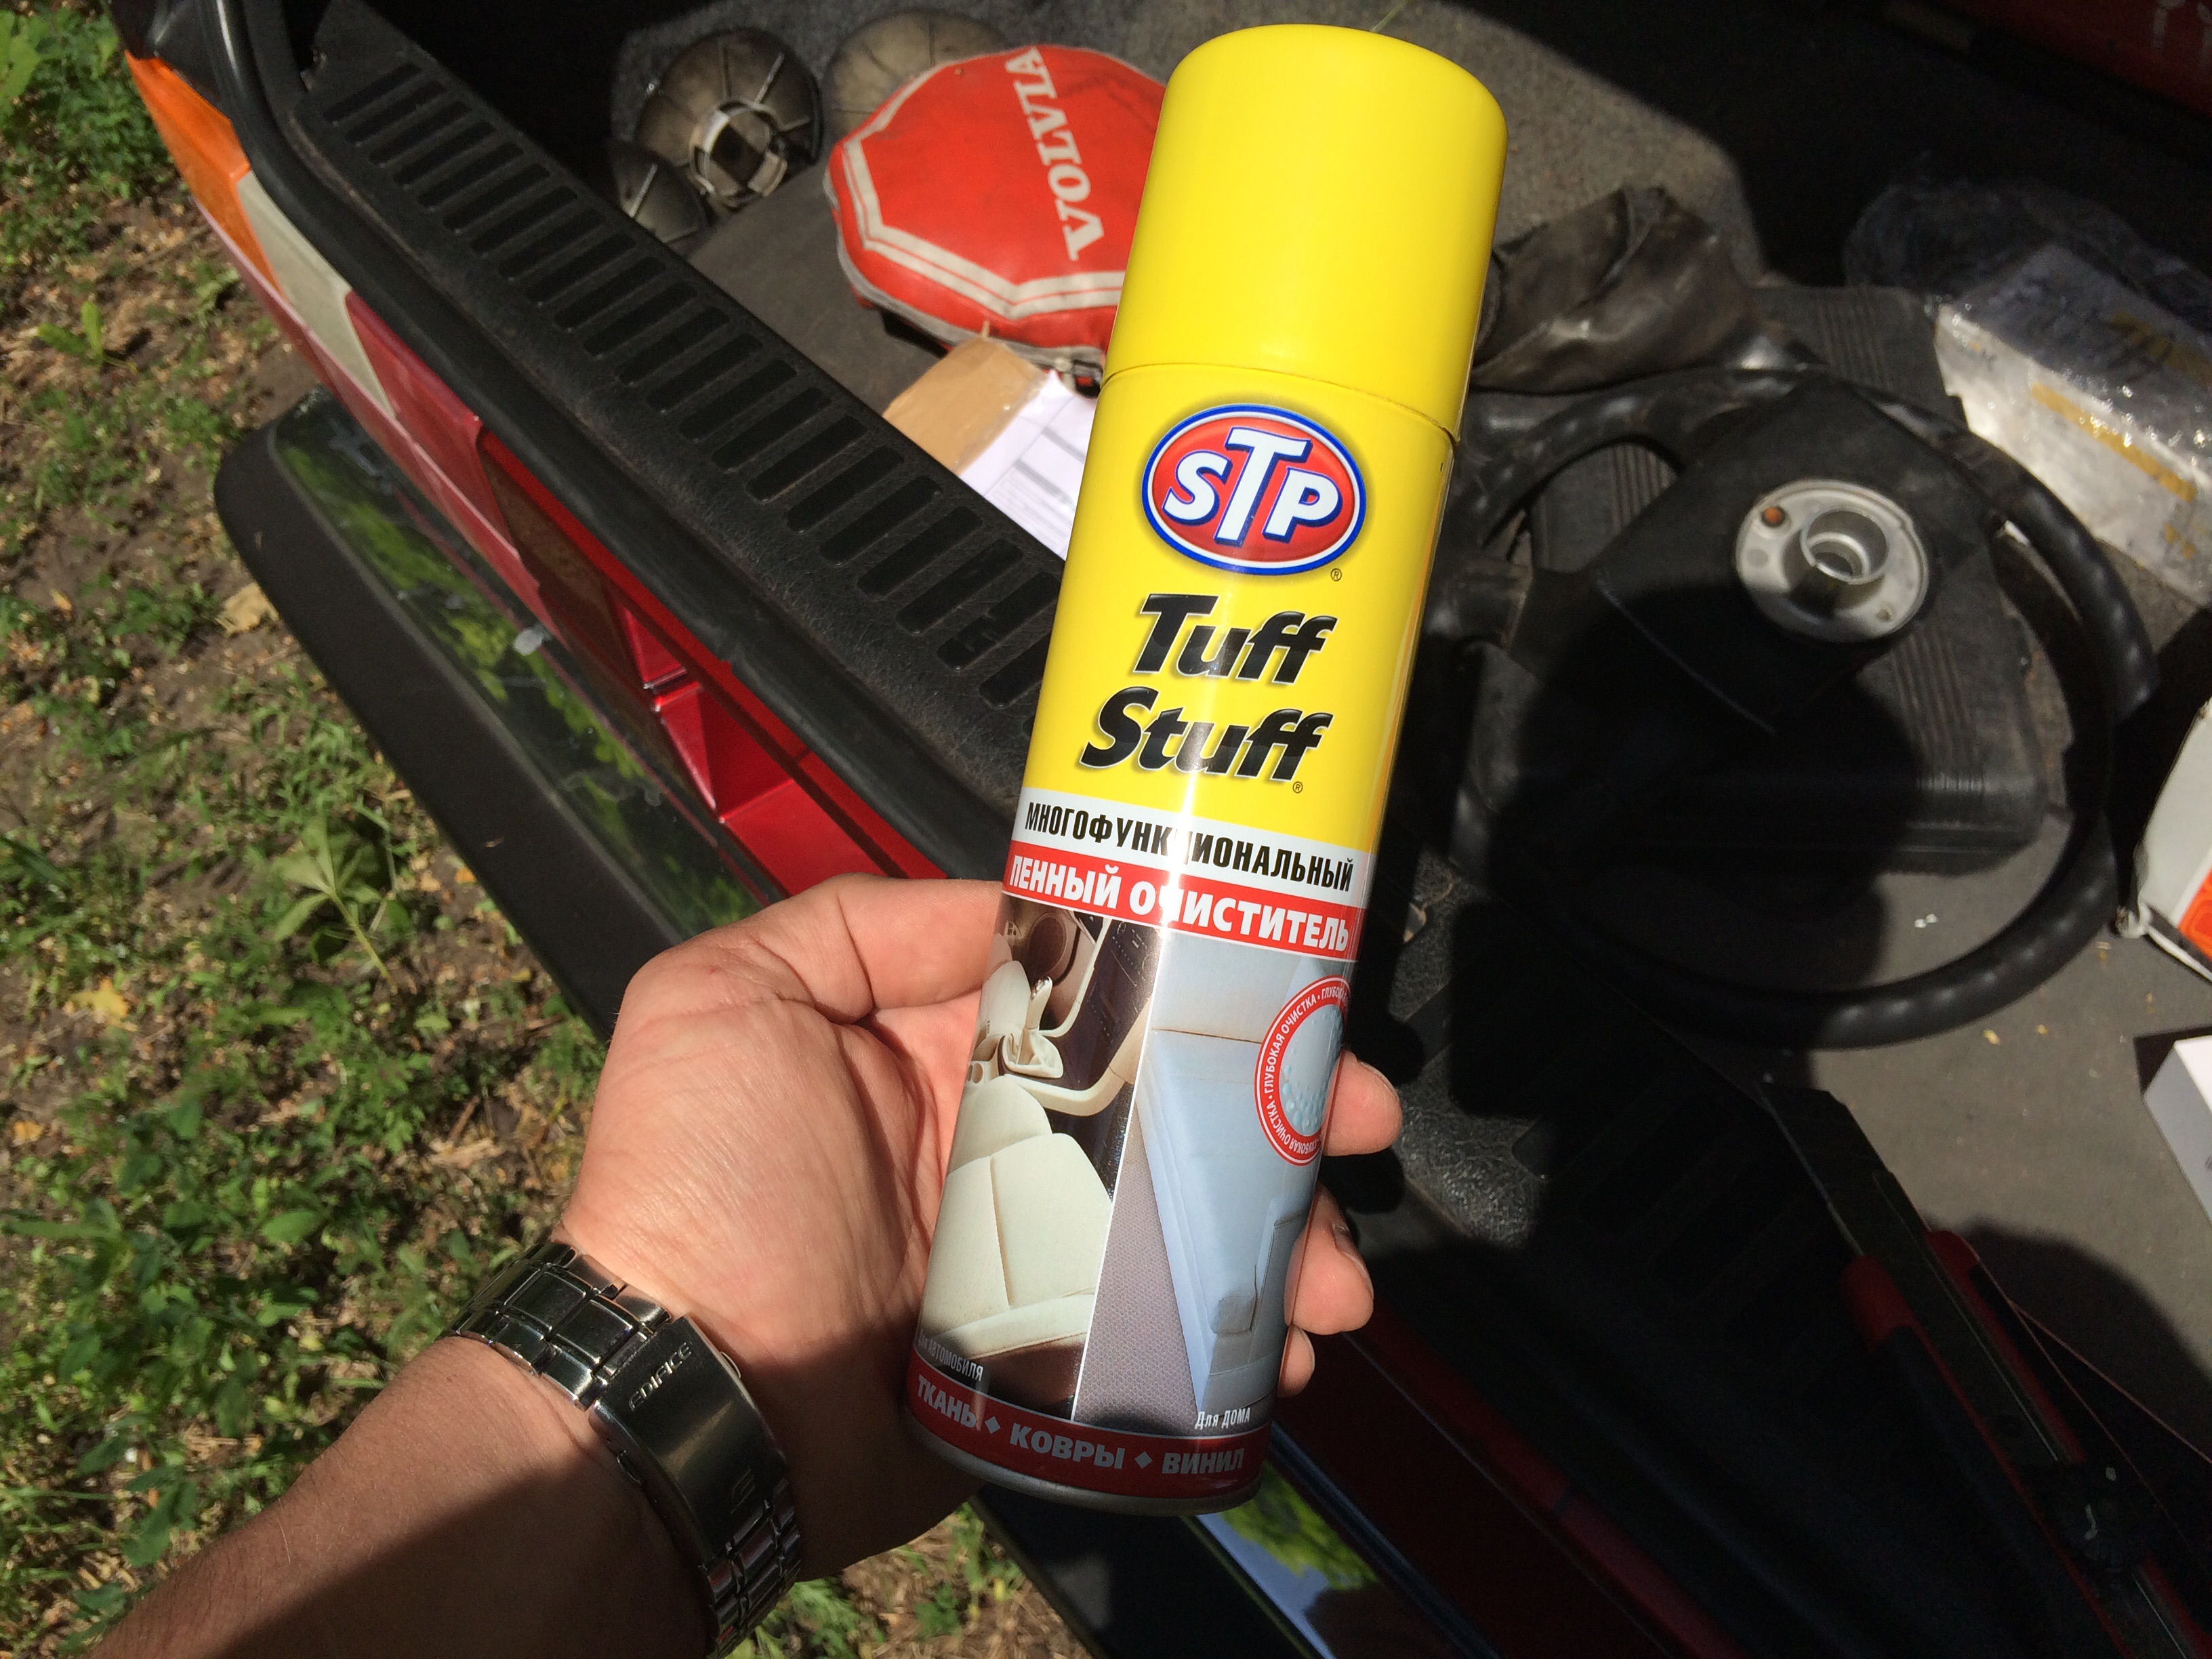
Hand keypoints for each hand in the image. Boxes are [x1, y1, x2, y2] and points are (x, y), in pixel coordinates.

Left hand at [560, 875, 1400, 1572]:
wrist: (691, 1401)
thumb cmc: (696, 1189)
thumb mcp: (726, 999)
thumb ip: (854, 923)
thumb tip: (1010, 903)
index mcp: (942, 1055)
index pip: (1096, 998)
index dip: (1193, 986)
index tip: (1279, 990)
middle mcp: (1000, 1145)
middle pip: (1169, 1111)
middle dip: (1278, 1111)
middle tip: (1354, 1123)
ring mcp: (1033, 1256)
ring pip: (1188, 1224)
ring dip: (1280, 1238)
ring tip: (1333, 1275)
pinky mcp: (1050, 1357)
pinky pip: (1163, 1334)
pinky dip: (1235, 1341)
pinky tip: (1281, 1346)